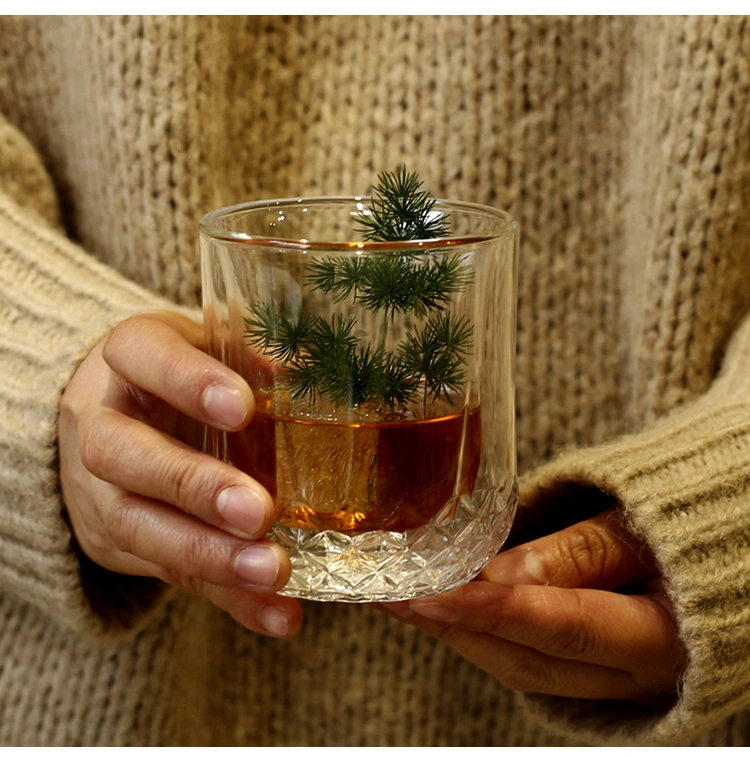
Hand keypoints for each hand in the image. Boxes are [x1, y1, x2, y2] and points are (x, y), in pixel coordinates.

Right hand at [59, 310, 301, 636]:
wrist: (113, 418)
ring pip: (135, 526)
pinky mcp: (118, 543)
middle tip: (259, 512)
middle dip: (192, 486)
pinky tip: (278, 614)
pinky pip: (168, 574)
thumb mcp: (210, 350)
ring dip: (208, 556)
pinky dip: (228, 599)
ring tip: (272, 572)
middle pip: (122, 454)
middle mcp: (100, 421)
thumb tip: (312, 377)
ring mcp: (99, 489)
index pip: (140, 354)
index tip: (243, 408)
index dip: (186, 381)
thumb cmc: (181, 376)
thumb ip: (255, 362)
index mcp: (129, 358)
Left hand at [380, 509, 685, 705]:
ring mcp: (602, 678)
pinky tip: (440, 608)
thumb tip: (503, 576)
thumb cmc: (677, 528)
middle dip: (454, 626)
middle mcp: (627, 673)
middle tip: (395, 594)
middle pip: (527, 657)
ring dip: (454, 631)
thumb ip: (581, 553)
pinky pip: (519, 657)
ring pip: (516, 665)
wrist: (707, 554)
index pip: (563, 627)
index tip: (430, 594)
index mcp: (657, 636)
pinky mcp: (580, 665)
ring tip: (400, 599)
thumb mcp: (640, 528)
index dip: (493, 613)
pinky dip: (475, 632)